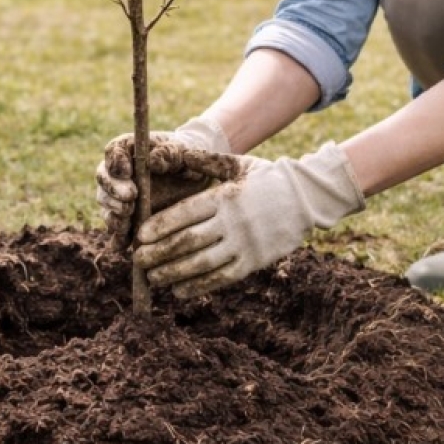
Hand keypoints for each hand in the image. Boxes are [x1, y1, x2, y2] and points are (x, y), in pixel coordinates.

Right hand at [95, 116, 238, 248]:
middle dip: (114, 190)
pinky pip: (115, 230)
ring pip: (106, 206)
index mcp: (128, 149)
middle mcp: (117, 174)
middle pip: (104, 179)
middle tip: (130, 198)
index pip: (113, 151)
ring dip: (113, 214)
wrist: (193, 179)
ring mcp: (118, 198)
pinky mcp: (125, 219)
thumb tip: (153, 161)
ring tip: (126, 221)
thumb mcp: (184, 152)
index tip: (127, 172)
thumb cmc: (187, 158)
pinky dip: (117, 237)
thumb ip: (169, 152)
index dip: (116, 162)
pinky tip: (123, 244)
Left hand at [134, 141, 365, 297]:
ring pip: (201, 264)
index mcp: (224, 197)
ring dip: (172, 273)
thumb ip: (205, 162)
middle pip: (187, 242)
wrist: (307, 197)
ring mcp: (243, 245)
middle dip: (158, 253)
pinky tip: (178, 290)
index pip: (184, 214)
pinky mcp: (253, 262)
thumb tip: (173, 154)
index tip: (139, 236)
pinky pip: (221, 278)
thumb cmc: (266, 177)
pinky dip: (197, 286)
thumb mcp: (237, 163)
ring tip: (152, 278)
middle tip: (137, 260)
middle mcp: (232, 222)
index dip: (159, 227)